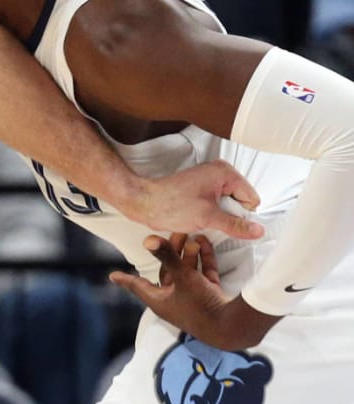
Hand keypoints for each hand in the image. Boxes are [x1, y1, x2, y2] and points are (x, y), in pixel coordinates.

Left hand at [111, 233, 280, 350]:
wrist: (233, 327)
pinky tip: (205, 242)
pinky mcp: (212, 298)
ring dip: (188, 254)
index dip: (126, 279)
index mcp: (160, 301)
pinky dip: (204, 260)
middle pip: (166, 272)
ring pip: (187, 272)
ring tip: (190, 234)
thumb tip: (148, 239)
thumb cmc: (201, 305)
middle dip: (169, 252)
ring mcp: (193, 300)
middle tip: (174, 233)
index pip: (137, 286)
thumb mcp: (183, 277)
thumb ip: (167, 256)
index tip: (113, 276)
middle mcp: (174, 301)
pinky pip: (204, 275)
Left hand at [125, 160, 263, 239]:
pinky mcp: (201, 189)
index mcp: (224, 172)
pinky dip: (213, 214)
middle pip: (241, 201)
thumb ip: (236, 225)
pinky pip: (218, 204)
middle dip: (230, 215)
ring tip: (204, 218)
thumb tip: (258, 230)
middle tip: (212, 219)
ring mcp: (210, 180)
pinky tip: (200, 217)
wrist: (144, 203)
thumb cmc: (170, 205)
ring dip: (221, 216)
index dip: (242, 215)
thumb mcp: (208, 217)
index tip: (225, 221)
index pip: (251, 198)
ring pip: (229, 205)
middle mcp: (219, 172)